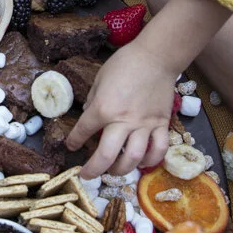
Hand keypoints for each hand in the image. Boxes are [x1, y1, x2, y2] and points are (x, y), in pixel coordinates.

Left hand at [66, 40, 174, 176]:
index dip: (73, 142)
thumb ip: (93, 102)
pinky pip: (158, 149)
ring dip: (121, 170)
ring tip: (113, 171)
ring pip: (133, 159)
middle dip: (93, 170)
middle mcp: (123, 121)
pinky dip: (150, 160)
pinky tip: (142, 162)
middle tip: (87, 175)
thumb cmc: (124, 64)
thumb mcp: (99, 80)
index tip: (70, 146)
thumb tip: (89, 117)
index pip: (83, 132)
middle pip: (107, 156)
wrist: (156, 56)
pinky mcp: (161, 124)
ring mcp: (144, 125)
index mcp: (103, 108)